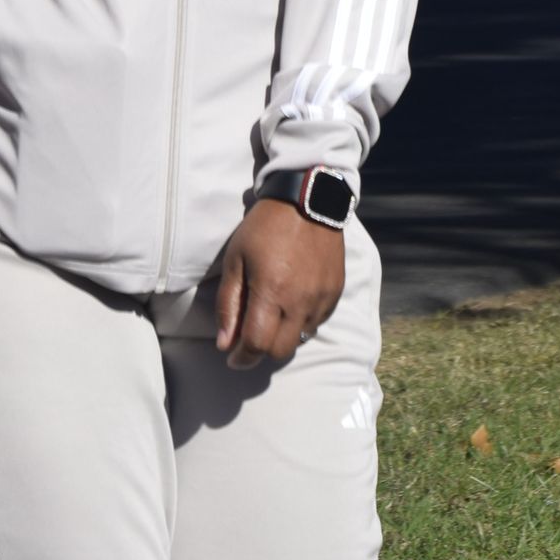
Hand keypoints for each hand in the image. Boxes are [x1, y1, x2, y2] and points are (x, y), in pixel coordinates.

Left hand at [214, 200, 345, 370]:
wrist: (308, 201)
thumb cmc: (264, 228)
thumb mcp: (235, 259)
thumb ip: (228, 304)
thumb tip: (224, 344)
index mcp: (272, 293)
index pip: (256, 345)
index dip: (241, 358)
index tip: (231, 356)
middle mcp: (300, 302)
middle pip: (279, 351)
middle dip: (260, 351)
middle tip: (248, 337)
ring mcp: (321, 299)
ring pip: (300, 339)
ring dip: (282, 336)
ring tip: (271, 316)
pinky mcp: (335, 293)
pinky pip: (316, 323)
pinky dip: (301, 323)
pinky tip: (291, 303)